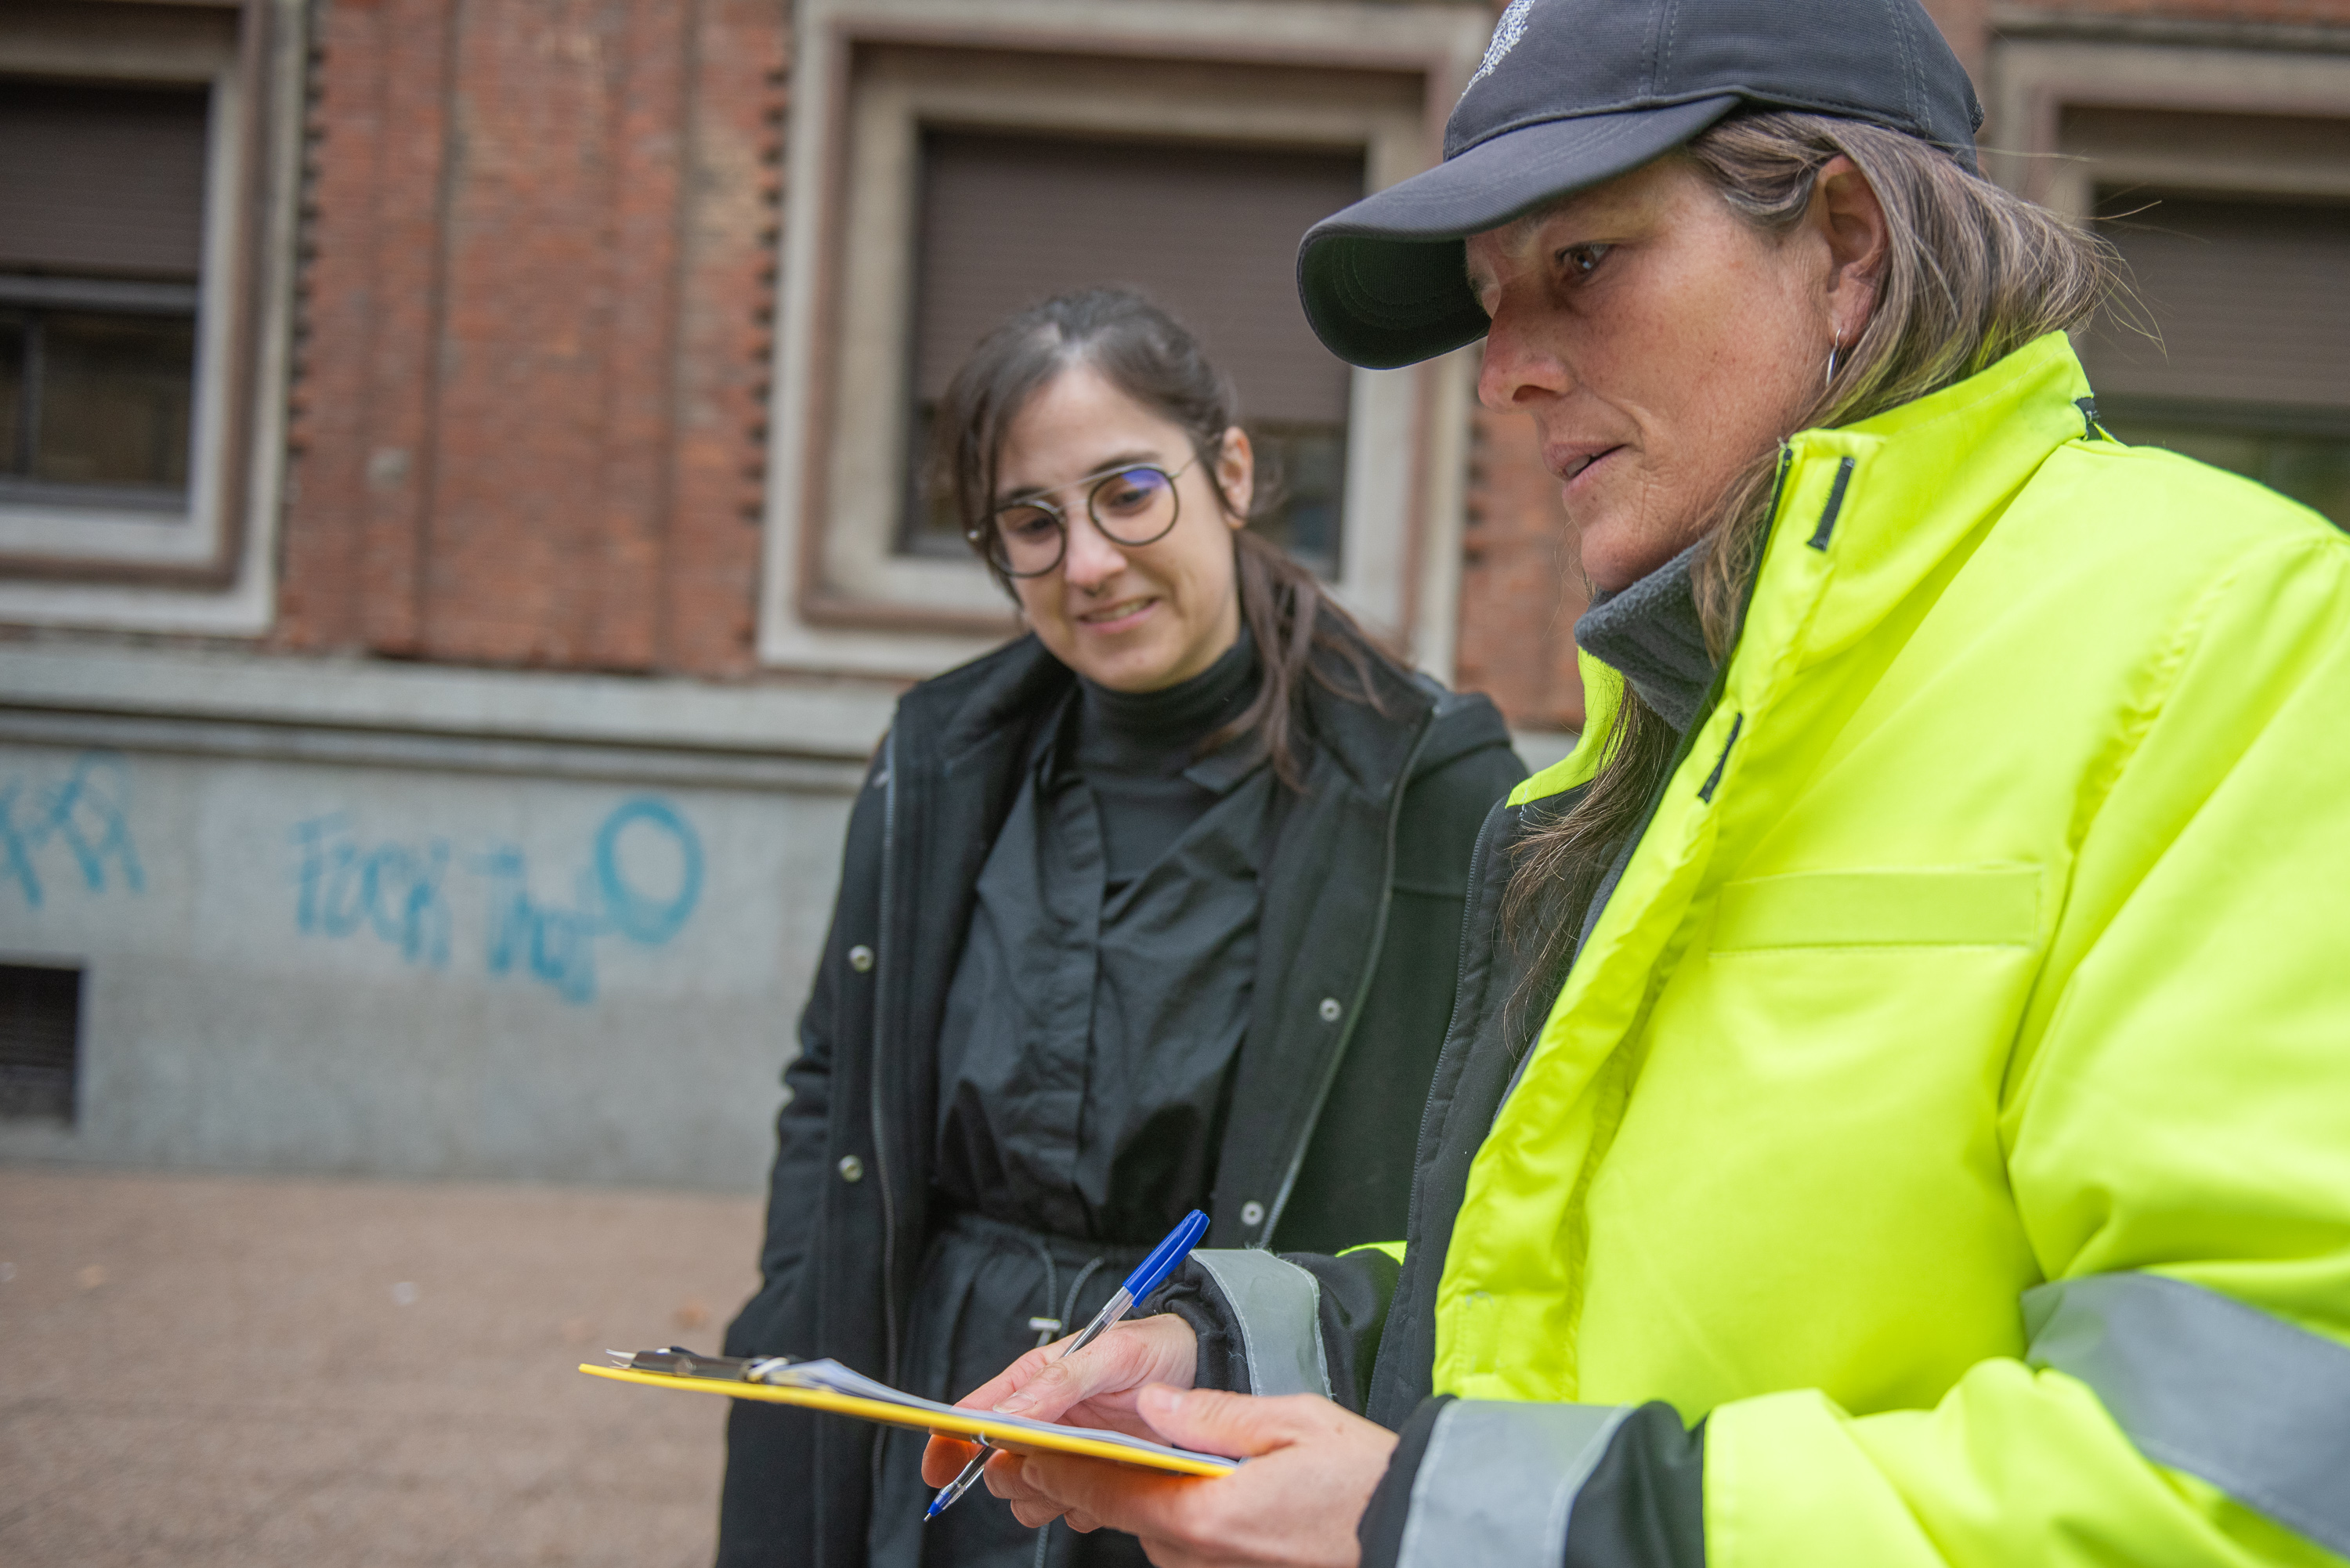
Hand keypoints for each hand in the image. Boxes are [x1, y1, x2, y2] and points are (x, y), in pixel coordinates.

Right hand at [920, 1313, 1198, 1488]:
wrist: (1207, 1366)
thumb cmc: (1156, 1347)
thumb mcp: (1110, 1353)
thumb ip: (1059, 1381)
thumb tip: (1004, 1415)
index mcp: (1035, 1381)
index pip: (974, 1414)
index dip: (949, 1442)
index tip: (937, 1466)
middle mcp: (1046, 1420)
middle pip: (995, 1468)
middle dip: (1007, 1474)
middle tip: (1041, 1461)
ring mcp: (1070, 1453)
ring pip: (1027, 1497)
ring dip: (1045, 1495)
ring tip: (1082, 1470)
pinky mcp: (1098, 1479)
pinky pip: (1071, 1511)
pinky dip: (1082, 1507)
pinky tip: (1108, 1481)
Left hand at [1005, 1384, 1397, 1567]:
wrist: (1412, 1533)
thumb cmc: (1363, 1484)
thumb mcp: (1290, 1423)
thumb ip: (1210, 1413)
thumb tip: (1153, 1400)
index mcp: (1200, 1515)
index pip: (1102, 1488)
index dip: (1053, 1462)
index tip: (1018, 1443)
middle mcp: (1195, 1557)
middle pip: (1120, 1509)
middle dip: (1092, 1473)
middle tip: (1050, 1440)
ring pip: (1151, 1526)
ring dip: (1138, 1492)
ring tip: (1122, 1453)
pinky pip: (1183, 1542)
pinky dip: (1173, 1512)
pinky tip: (1188, 1484)